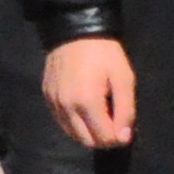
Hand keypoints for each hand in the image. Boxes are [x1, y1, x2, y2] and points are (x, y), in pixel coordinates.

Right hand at [46, 36, 135, 151]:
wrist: (74, 32)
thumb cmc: (104, 55)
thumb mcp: (124, 80)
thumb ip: (126, 111)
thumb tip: (123, 138)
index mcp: (87, 103)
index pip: (104, 138)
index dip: (119, 139)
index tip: (126, 129)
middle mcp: (66, 106)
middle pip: (86, 140)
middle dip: (104, 139)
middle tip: (114, 126)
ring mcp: (54, 102)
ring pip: (72, 134)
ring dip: (88, 133)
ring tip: (100, 119)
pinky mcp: (46, 96)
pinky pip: (61, 121)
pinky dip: (74, 124)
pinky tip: (84, 113)